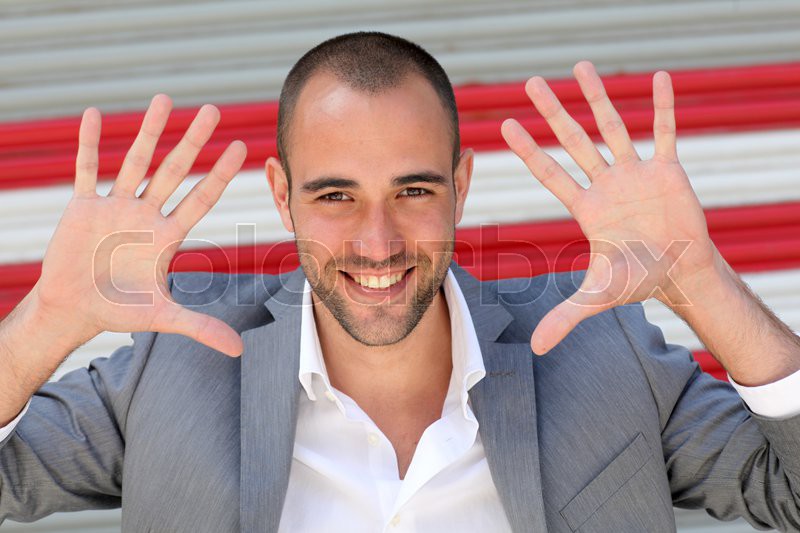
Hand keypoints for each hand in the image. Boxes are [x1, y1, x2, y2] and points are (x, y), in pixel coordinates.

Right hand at [32, 95, 246, 356]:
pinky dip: (90, 145)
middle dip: (193, 142)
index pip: (201, 199)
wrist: (74, 309)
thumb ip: (200, 328)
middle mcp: (146, 214)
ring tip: (165, 99)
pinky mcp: (83, 207)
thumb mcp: (162, 318)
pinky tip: (96, 115)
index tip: (242, 147)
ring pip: (136, 161)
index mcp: (167, 236)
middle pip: (174, 171)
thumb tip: (240, 351)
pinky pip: (88, 169)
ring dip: (149, 132)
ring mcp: (115, 207)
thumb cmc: (119, 310)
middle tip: (214, 110)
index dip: (220, 175)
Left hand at [501, 61, 717, 354]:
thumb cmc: (638, 280)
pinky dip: (662, 108)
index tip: (505, 125)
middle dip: (553, 112)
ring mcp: (635, 174)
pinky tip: (658, 79)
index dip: (529, 150)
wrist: (681, 274)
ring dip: (598, 97)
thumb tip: (535, 349)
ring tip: (580, 66)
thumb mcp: (599, 296)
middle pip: (574, 140)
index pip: (550, 172)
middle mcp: (605, 184)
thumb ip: (566, 317)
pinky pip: (663, 132)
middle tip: (530, 82)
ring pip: (612, 127)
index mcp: (586, 208)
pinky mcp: (667, 170)